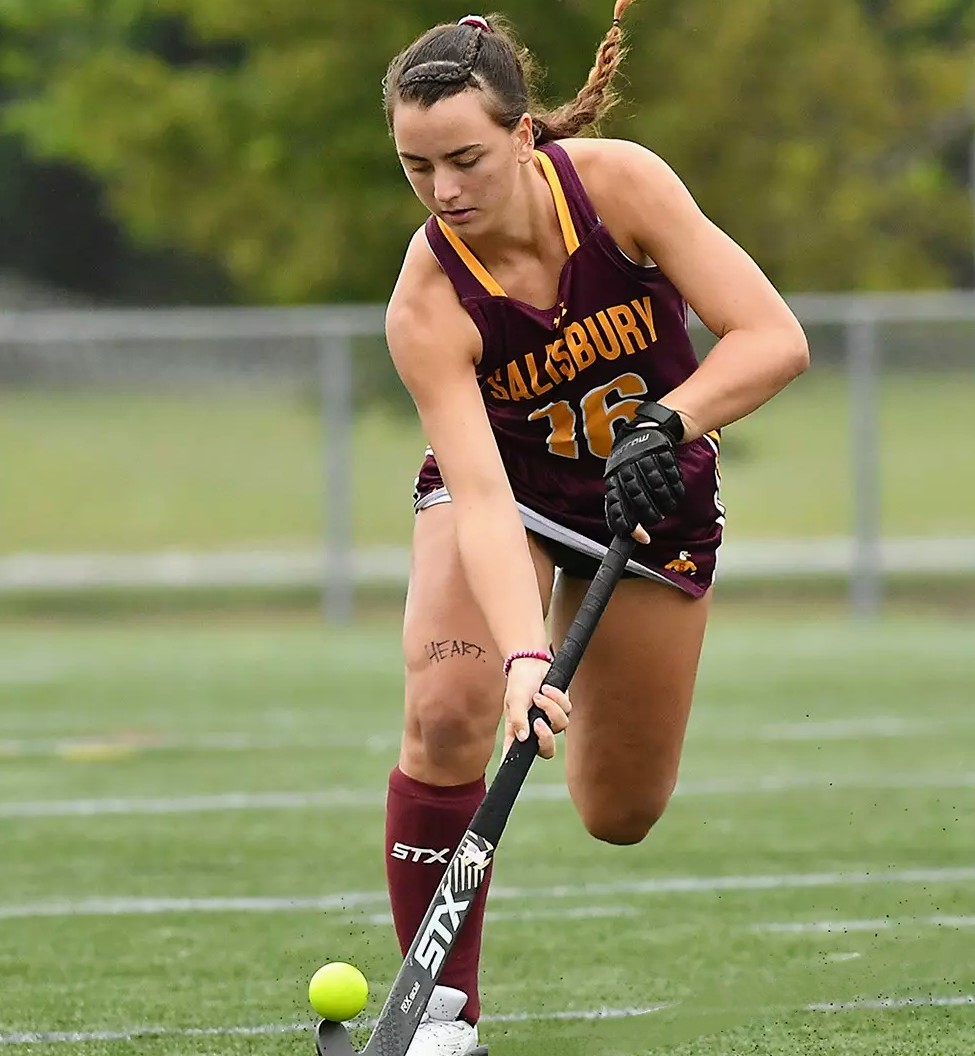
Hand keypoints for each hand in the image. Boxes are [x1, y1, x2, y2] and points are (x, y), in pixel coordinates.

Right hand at [502, 658, 571, 759]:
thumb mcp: (514, 699)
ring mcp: (550, 721)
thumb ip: (518, 719)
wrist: (532, 662)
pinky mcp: (562, 709)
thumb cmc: (519, 682)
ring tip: (539, 694)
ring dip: (550, 707)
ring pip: (560, 726)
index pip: (515, 755)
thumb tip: (524, 738)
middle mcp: (534, 730)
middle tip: (539, 723)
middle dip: (546, 738)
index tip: (509, 771)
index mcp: (518, 731)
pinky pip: (567, 710)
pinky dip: (557, 697)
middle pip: (547, 750)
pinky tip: (547, 688)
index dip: (512, 767)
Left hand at [604, 401, 685, 538]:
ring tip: (667, 507)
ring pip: (656, 487)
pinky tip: (676, 492)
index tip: (642, 538)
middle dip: (649, 514)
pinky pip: (670, 474)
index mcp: (613, 478)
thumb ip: (621, 502)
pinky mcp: (660, 450)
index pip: (616, 506)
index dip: (628, 524)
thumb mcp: (619, 478)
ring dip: (665, 503)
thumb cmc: (630, 462)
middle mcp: (625, 469)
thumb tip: (627, 532)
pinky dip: (675, 487)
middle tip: (655, 519)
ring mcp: (642, 458)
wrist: (646, 429)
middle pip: (637, 498)